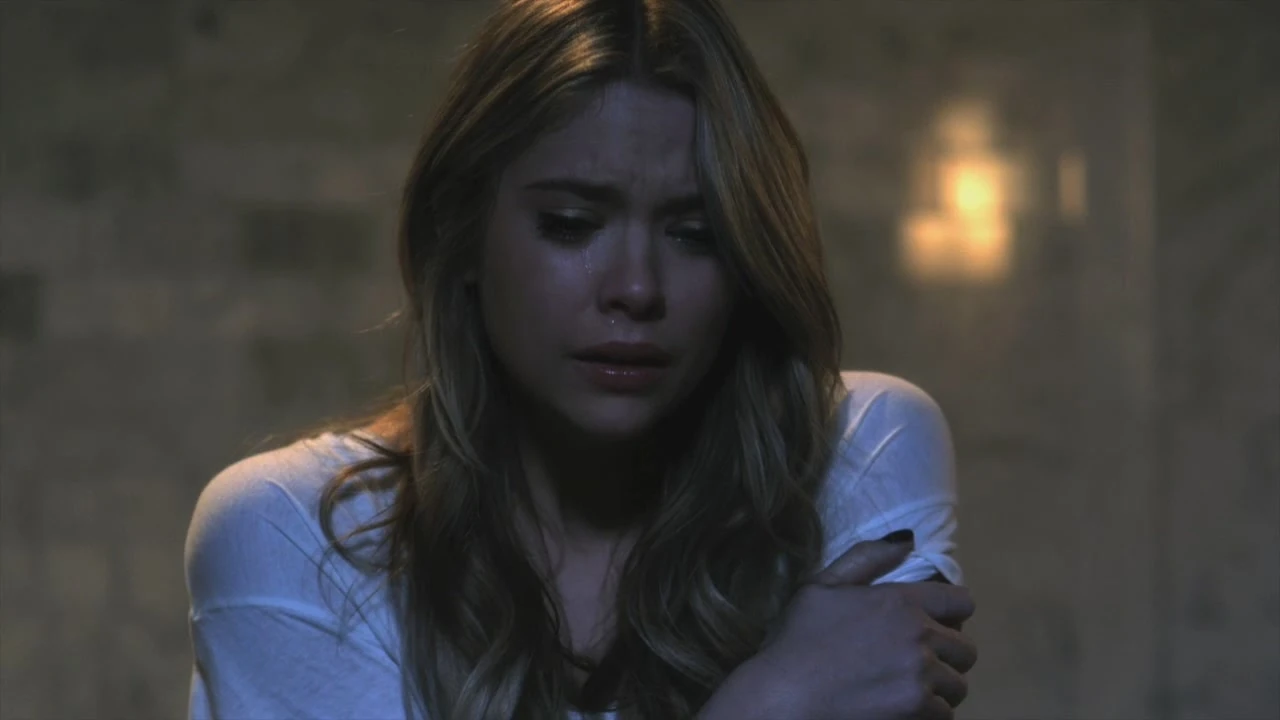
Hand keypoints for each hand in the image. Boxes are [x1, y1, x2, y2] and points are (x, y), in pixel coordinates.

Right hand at [702, 533, 976, 719]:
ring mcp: (922, 676)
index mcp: (901, 602)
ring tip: (910, 688)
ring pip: (957, 685)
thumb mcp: (822, 585)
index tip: (935, 625)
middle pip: (966, 649)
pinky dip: (928, 713)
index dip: (952, 613)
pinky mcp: (918, 709)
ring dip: (939, 687)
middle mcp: (920, 636)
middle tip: (917, 662)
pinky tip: (902, 708)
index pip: (962, 603)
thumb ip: (867, 557)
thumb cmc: (797, 639)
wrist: (785, 696)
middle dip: (946, 655)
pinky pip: (945, 713)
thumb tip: (908, 540)